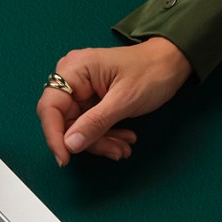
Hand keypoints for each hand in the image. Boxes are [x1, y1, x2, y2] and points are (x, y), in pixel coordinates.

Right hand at [37, 36, 191, 164]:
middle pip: (65, 122)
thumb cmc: (151, 71)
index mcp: (74, 70)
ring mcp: (81, 90)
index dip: (54, 135)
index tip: (65, 158)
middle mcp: (72, 79)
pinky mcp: (91, 101)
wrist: (172, 63)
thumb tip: (70, 145)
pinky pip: (89, 125)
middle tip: (113, 152)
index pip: (50, 107)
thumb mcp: (124, 100)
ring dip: (101, 142)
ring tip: (123, 147)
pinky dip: (105, 136)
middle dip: (88, 141)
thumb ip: (95, 123)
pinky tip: (123, 140)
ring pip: (78, 128)